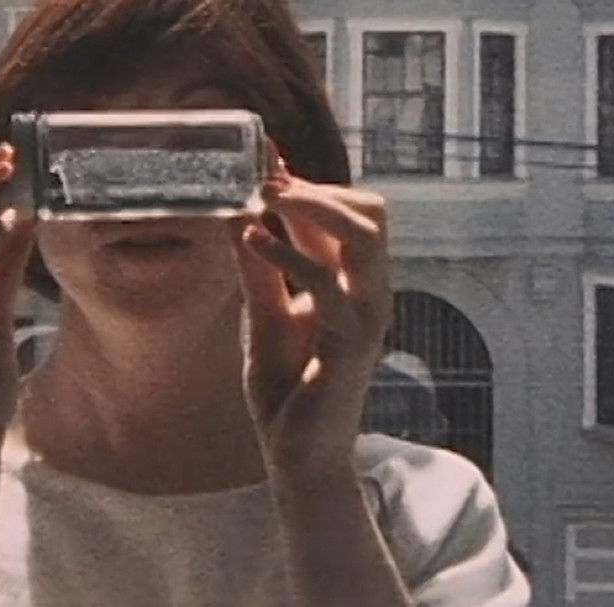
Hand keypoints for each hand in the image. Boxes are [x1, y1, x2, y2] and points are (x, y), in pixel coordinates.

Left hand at [230, 170, 391, 480]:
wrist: (299, 455)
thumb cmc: (289, 389)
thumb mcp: (266, 315)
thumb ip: (260, 269)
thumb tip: (240, 214)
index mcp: (351, 283)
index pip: (346, 214)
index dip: (307, 182)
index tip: (264, 158)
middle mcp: (368, 293)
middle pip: (373, 213)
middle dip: (319, 187)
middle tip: (267, 180)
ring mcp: (365, 317)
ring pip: (366, 237)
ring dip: (315, 207)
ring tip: (266, 196)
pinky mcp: (350, 345)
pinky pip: (330, 286)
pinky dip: (290, 256)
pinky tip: (252, 239)